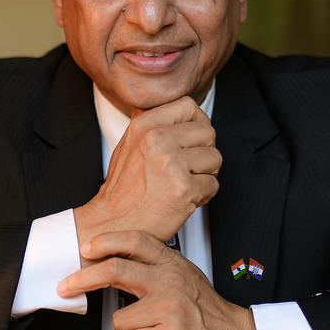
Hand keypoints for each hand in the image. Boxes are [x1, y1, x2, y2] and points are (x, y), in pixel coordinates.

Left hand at [58, 230, 259, 329]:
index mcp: (172, 265)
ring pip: (119, 320)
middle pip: (116, 270)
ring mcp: (170, 307)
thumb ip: (154, 269)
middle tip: (66, 286)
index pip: (136, 241)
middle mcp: (170, 281)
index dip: (107, 241)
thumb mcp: (183, 278)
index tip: (87, 248)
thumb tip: (113, 264)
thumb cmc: (205, 312)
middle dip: (83, 279)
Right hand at [73, 97, 220, 244]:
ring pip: (215, 158)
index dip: (196, 123)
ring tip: (184, 183)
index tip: (191, 140)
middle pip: (207, 132)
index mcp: (144, 125)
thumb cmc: (125, 188)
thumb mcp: (130, 143)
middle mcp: (157, 140)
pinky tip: (184, 199)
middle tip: (187, 169)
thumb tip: (183, 109)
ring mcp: (171, 163)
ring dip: (205, 174)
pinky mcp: (183, 188)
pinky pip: (213, 184)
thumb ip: (155, 124)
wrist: (113, 224)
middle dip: (203, 152)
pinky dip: (203, 195)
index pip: (188, 106)